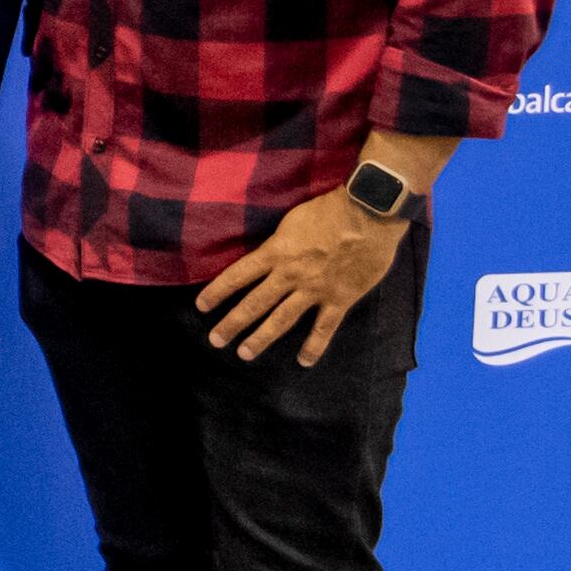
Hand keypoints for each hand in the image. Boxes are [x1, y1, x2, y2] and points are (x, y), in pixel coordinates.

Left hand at [194, 186, 408, 364]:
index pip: (238, 275)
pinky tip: (303, 361)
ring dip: (261, 338)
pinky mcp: (340, 298)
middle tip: (215, 341)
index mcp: (276, 252)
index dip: (217, 291)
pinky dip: (314, 346)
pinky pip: (324, 327)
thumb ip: (278, 242)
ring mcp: (314, 290)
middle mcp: (289, 275)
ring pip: (282, 319)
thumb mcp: (292, 220)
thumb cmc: (331, 208)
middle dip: (232, 323)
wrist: (369, 212)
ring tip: (244, 354)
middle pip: (254, 303)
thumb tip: (266, 253)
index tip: (201, 307)